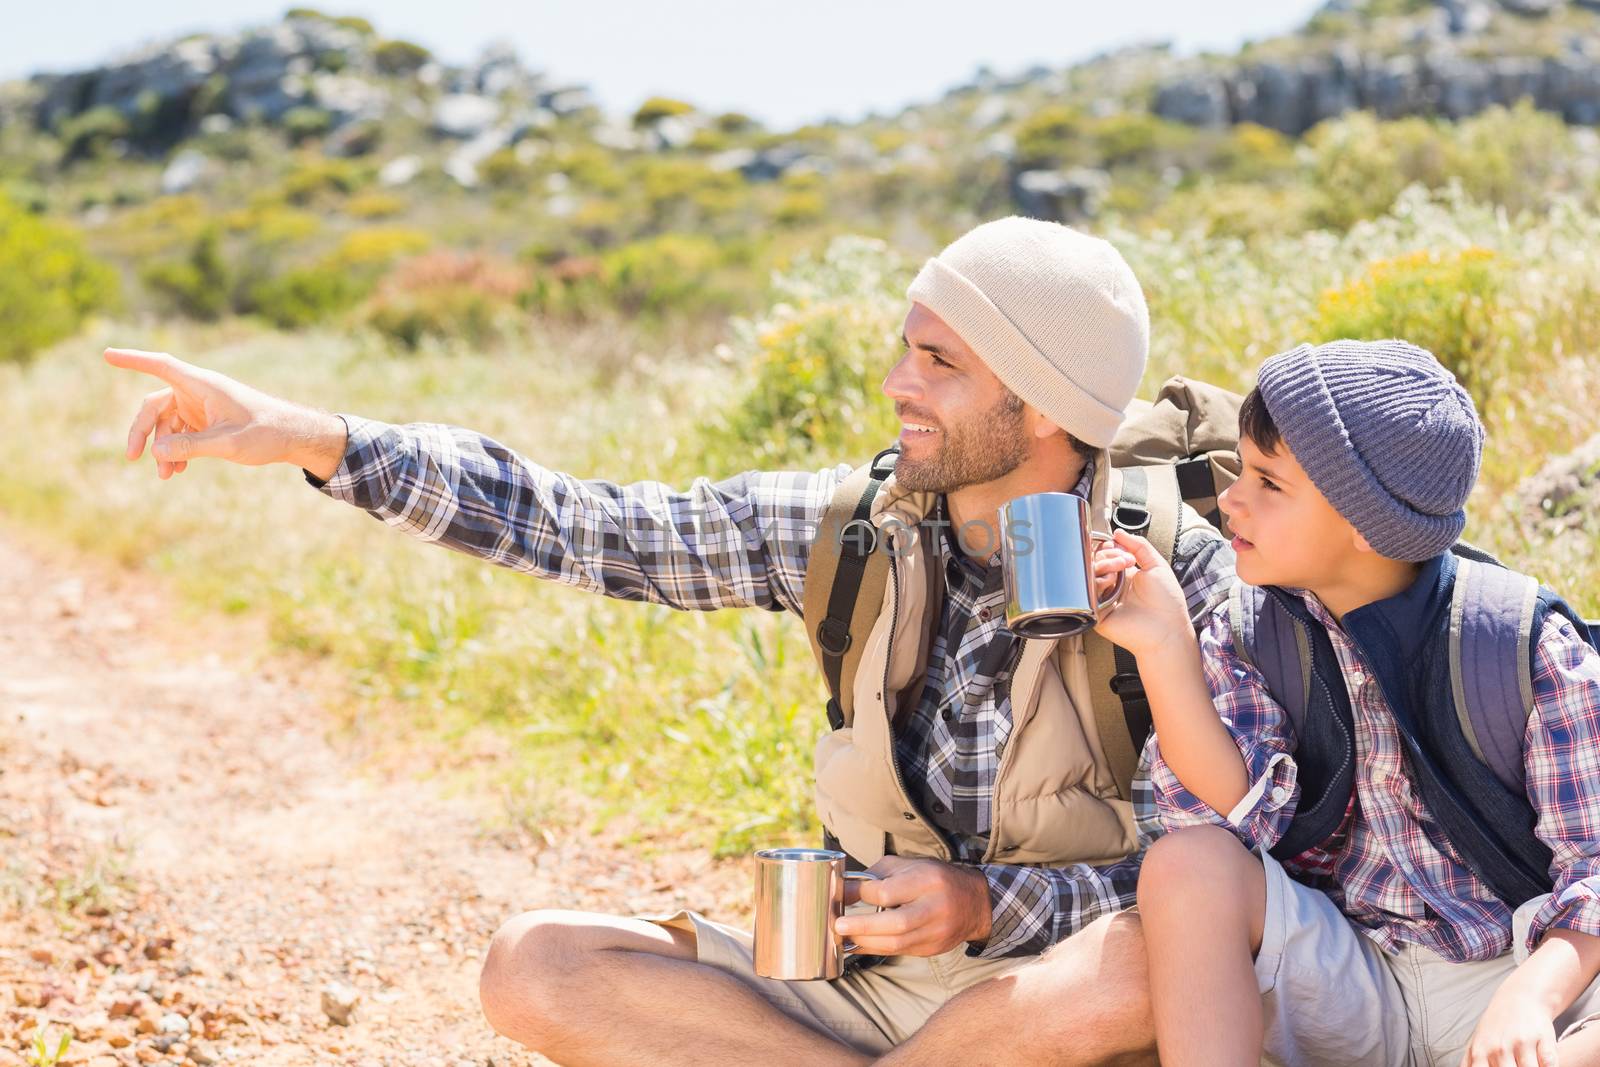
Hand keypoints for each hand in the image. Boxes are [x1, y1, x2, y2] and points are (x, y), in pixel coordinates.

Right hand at [104, 348, 347, 480]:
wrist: (295, 437)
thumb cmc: (267, 432)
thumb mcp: (228, 443)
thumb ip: (191, 446)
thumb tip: (155, 451)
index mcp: (203, 385)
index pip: (161, 365)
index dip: (133, 360)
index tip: (106, 355)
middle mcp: (199, 392)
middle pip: (156, 406)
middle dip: (143, 431)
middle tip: (133, 457)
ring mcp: (202, 406)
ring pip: (168, 424)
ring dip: (163, 448)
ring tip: (166, 476)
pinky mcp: (208, 421)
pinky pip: (181, 433)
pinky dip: (176, 450)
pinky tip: (176, 470)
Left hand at [833, 856, 991, 956]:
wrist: (974, 903)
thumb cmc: (935, 879)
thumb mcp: (910, 865)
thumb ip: (878, 874)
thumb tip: (846, 889)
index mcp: (928, 880)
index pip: (888, 891)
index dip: (861, 894)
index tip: (842, 894)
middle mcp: (935, 907)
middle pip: (896, 922)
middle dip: (863, 926)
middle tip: (838, 925)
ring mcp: (936, 932)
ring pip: (898, 943)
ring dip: (865, 942)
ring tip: (842, 938)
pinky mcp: (933, 948)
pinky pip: (900, 952)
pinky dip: (876, 949)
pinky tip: (858, 945)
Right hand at [1090, 530, 1193, 658]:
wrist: (1168, 629)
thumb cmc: (1167, 602)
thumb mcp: (1157, 565)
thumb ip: (1139, 545)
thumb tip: (1117, 532)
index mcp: (1124, 575)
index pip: (1105, 555)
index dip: (1109, 547)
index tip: (1121, 547)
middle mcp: (1112, 586)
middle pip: (1095, 562)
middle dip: (1108, 554)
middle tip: (1126, 560)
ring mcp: (1103, 599)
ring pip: (1089, 574)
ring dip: (1104, 564)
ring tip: (1120, 569)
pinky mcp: (1096, 612)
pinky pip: (1087, 592)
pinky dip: (1097, 582)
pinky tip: (1111, 582)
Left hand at [1459, 983, 1556, 1066]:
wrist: (1520, 998)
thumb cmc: (1496, 1027)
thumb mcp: (1476, 1043)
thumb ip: (1470, 1064)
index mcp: (1481, 1052)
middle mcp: (1500, 1048)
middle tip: (1513, 1066)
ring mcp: (1522, 1044)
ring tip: (1525, 1064)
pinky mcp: (1544, 1040)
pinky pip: (1550, 1064)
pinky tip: (1542, 1064)